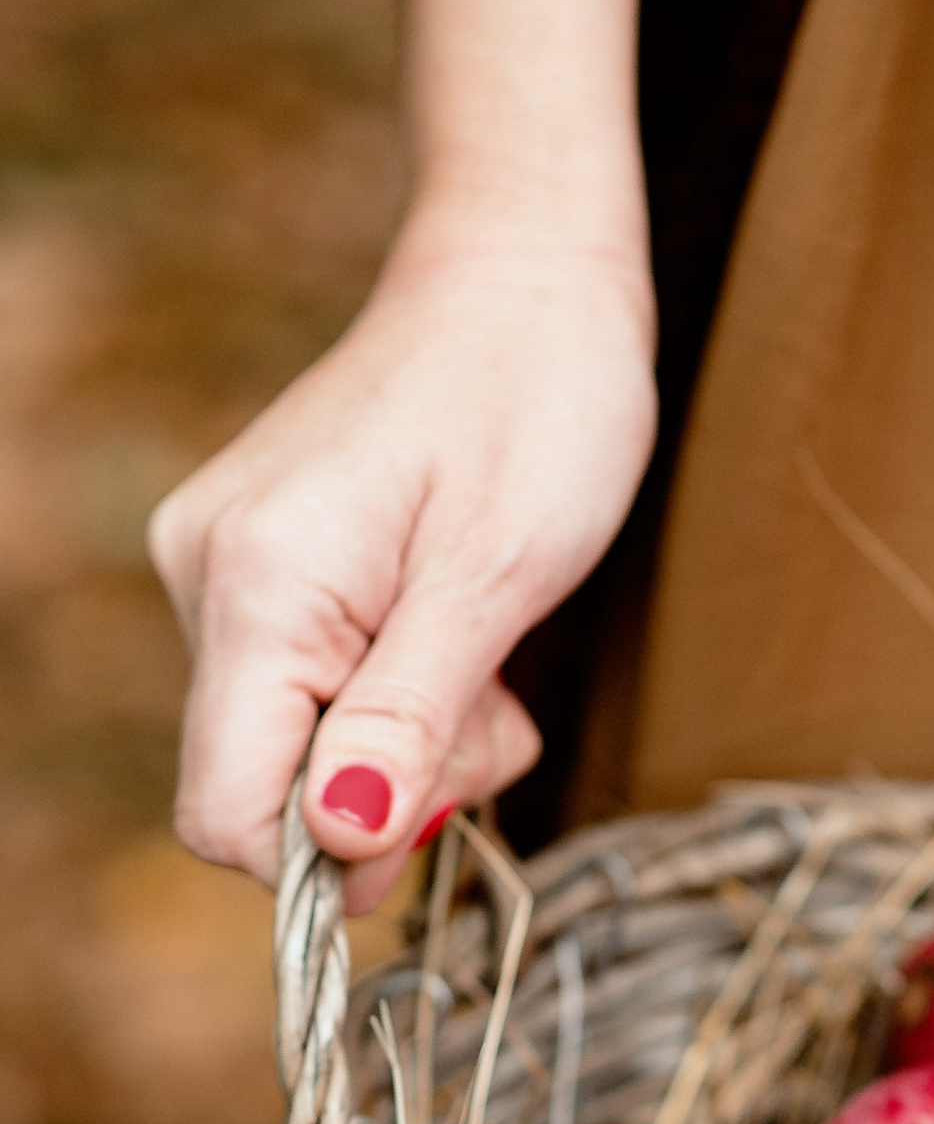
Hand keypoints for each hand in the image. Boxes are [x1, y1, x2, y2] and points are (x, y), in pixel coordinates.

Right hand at [149, 0, 654, 916]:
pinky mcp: (265, 570)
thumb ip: (409, 722)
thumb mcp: (497, 578)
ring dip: (413, 742)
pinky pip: (318, 693)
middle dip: (395, 789)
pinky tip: (457, 633)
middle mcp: (208, 579)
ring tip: (488, 651)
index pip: (226, 812)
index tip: (442, 800)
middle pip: (269, 789)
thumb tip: (341, 844)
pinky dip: (400, 696)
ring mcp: (228, 571)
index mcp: (254, 584)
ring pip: (303, 749)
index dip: (333, 848)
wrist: (529, 276)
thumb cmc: (535, 400)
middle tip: (495, 706)